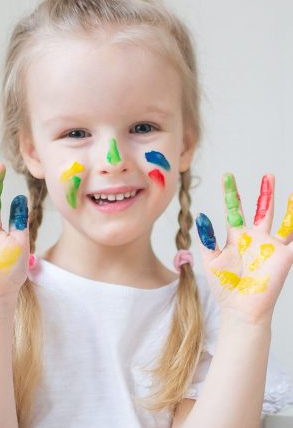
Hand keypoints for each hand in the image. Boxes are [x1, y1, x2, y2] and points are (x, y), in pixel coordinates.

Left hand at [196, 173, 292, 323]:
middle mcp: (255, 239)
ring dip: (287, 206)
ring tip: (290, 190)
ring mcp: (270, 247)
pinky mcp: (283, 257)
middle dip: (265, 192)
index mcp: (236, 237)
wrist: (240, 309)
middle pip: (261, 210)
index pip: (235, 210)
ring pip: (282, 221)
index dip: (231, 193)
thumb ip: (206, 238)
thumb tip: (201, 216)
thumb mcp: (210, 260)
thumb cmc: (224, 287)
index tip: (227, 176)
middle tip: (269, 175)